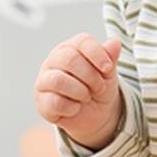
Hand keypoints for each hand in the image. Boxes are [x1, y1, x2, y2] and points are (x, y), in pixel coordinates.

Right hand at [34, 33, 123, 150]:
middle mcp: (54, 60)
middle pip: (69, 59)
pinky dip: (72, 107)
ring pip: (58, 80)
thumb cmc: (99, 87)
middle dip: (90, 76)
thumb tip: (114, 42)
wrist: (95, 114)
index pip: (82, 41)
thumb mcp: (108, 73)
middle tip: (99, 87)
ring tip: (87, 96)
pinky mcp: (41, 101)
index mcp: (71, 47)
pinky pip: (55, 102)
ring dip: (80, 91)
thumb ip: (110, 57)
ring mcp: (44, 80)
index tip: (108, 68)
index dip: (97, 54)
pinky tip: (76, 107)